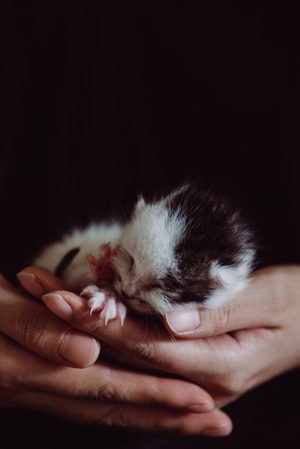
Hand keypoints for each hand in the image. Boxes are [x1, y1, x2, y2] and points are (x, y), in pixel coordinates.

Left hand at [24, 265, 299, 427]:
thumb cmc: (299, 305)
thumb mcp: (269, 299)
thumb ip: (220, 312)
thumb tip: (170, 321)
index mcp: (218, 368)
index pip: (146, 347)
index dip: (103, 322)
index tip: (65, 299)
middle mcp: (201, 382)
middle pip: (130, 352)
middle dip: (84, 323)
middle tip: (45, 295)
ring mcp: (195, 377)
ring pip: (133, 352)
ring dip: (92, 326)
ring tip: (55, 299)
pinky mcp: (192, 364)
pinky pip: (147, 349)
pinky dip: (117, 330)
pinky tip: (92, 312)